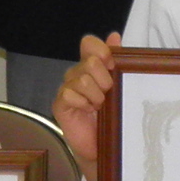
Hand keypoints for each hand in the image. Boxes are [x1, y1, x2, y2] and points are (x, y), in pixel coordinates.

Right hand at [53, 31, 118, 168]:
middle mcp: (77, 73)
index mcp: (92, 66)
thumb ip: (117, 61)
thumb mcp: (120, 87)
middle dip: (104, 80)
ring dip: (96, 95)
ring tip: (99, 107)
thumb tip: (114, 35)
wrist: (103, 145)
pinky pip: (69, 93)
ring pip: (82, 79)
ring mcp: (67, 87)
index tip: (112, 65)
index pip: (89, 43)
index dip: (101, 50)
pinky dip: (83, 103)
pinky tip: (87, 112)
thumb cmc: (113, 116)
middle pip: (90, 62)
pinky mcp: (59, 103)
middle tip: (108, 95)